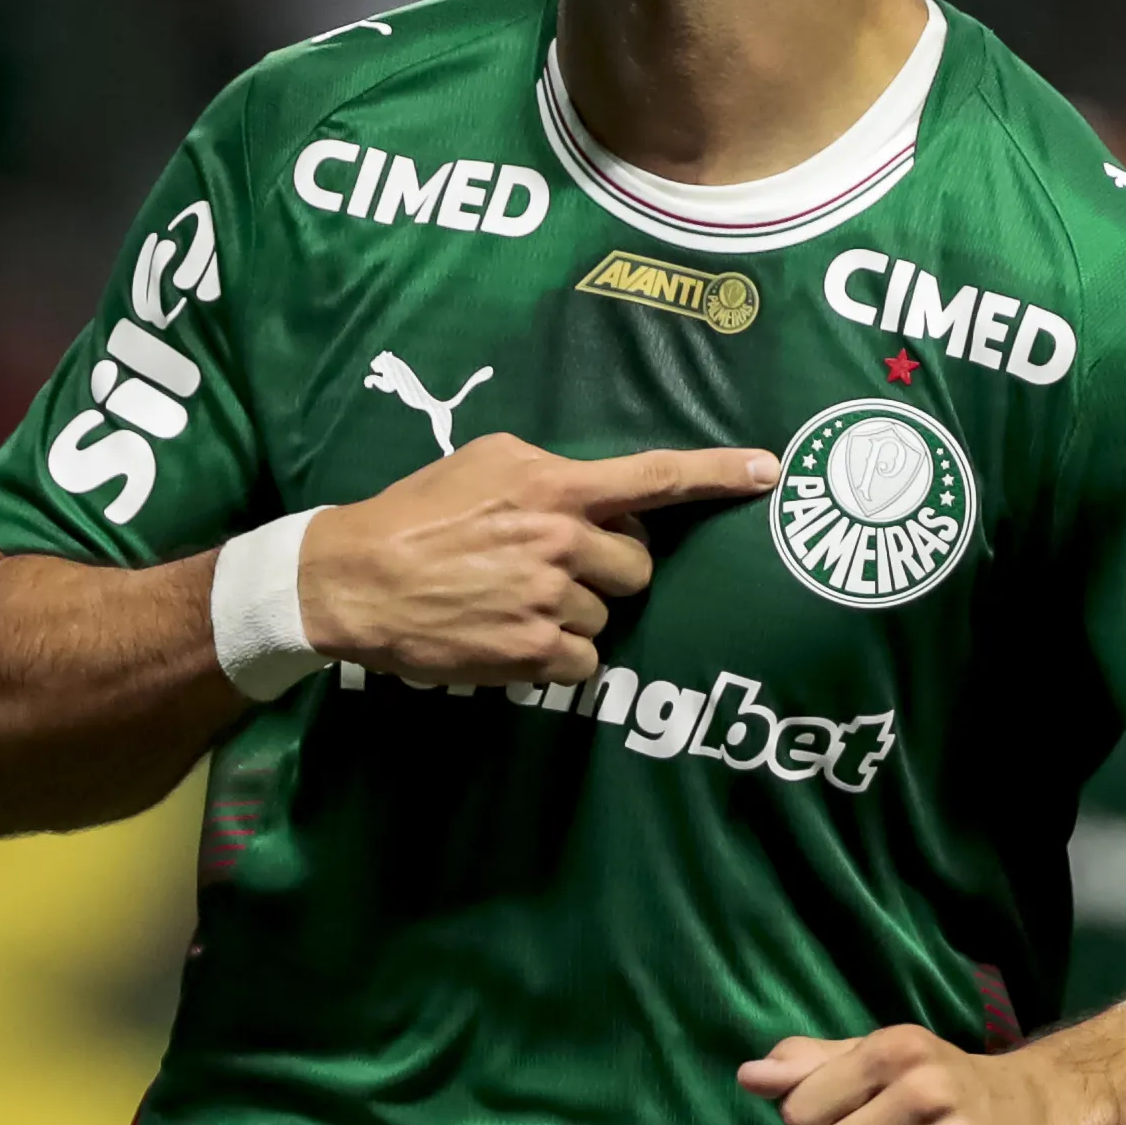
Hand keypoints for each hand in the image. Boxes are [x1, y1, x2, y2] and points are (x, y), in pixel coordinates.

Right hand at [299, 432, 779, 686]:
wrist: (354, 581)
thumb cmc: (416, 514)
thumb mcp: (483, 461)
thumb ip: (549, 470)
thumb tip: (596, 492)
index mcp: (554, 485)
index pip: (654, 478)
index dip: (718, 474)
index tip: (771, 470)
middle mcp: (561, 540)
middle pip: (637, 567)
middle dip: (608, 572)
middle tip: (554, 570)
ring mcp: (550, 600)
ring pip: (607, 618)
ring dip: (574, 616)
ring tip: (514, 602)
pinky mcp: (534, 654)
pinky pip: (585, 662)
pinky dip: (558, 658)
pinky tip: (512, 637)